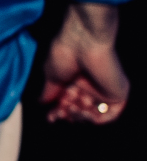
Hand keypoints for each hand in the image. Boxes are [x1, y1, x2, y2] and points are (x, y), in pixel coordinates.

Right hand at [42, 1, 126, 123]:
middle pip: (80, 111)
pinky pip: (111, 115)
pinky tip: (86, 112)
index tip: (51, 117)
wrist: (82, 41)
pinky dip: (97, 119)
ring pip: (94, 115)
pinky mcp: (117, 93)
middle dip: (68, 115)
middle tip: (61, 112)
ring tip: (73, 109)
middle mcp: (90, 86)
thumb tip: (42, 103)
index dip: (59, 113)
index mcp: (75, 81)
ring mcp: (104, 90)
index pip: (68, 104)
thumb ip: (49, 92)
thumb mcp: (51, 76)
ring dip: (81, 117)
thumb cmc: (65, 52)